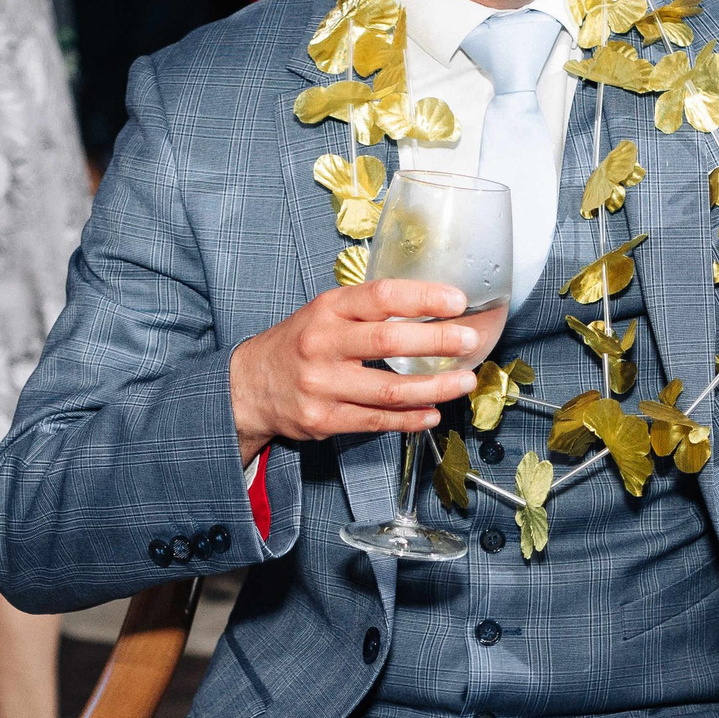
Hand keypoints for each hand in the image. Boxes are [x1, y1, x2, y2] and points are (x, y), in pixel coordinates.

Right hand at [228, 279, 480, 463]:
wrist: (249, 387)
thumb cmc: (299, 344)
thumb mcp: (324, 312)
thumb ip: (368, 309)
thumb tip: (430, 304)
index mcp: (328, 309)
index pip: (381, 296)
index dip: (423, 297)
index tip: (457, 300)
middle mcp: (323, 344)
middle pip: (389, 342)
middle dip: (437, 341)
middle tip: (469, 341)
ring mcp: (323, 385)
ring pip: (390, 390)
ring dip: (435, 388)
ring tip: (464, 382)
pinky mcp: (324, 419)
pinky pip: (378, 421)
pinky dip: (411, 419)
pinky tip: (432, 413)